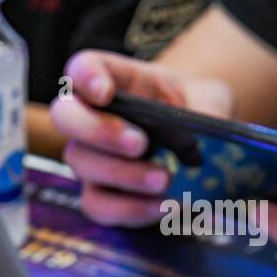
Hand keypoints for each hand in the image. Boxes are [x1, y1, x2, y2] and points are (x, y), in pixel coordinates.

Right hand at [50, 51, 233, 225]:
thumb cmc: (195, 113)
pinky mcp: (98, 193)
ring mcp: (88, 157)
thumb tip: (211, 136)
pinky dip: (131, 209)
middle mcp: (89, 117)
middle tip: (140, 144)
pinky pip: (98, 205)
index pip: (81, 67)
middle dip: (98, 131)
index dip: (85, 77)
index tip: (105, 92)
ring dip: (122, 174)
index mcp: (114, 80)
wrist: (199, 143)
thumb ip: (208, 112)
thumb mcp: (209, 100)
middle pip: (65, 116)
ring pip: (81, 164)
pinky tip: (165, 207)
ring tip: (164, 179)